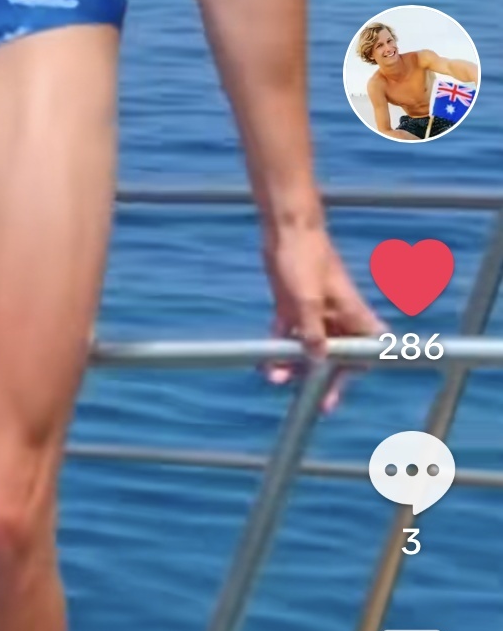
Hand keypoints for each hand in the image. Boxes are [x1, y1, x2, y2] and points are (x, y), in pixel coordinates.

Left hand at [263, 222, 379, 405]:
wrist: (285, 226)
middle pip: (335, 354)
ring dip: (294, 363)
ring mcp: (313, 310)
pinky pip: (289, 333)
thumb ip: (312, 331)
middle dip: (324, 377)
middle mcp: (335, 315)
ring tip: (275, 377)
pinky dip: (279, 347)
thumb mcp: (305, 298)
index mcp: (351, 312)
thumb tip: (317, 361)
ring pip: (309, 346)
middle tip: (315, 404)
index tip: (341, 386)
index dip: (357, 369)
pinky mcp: (292, 305)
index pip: (365, 348)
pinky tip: (265, 362)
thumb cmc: (304, 257)